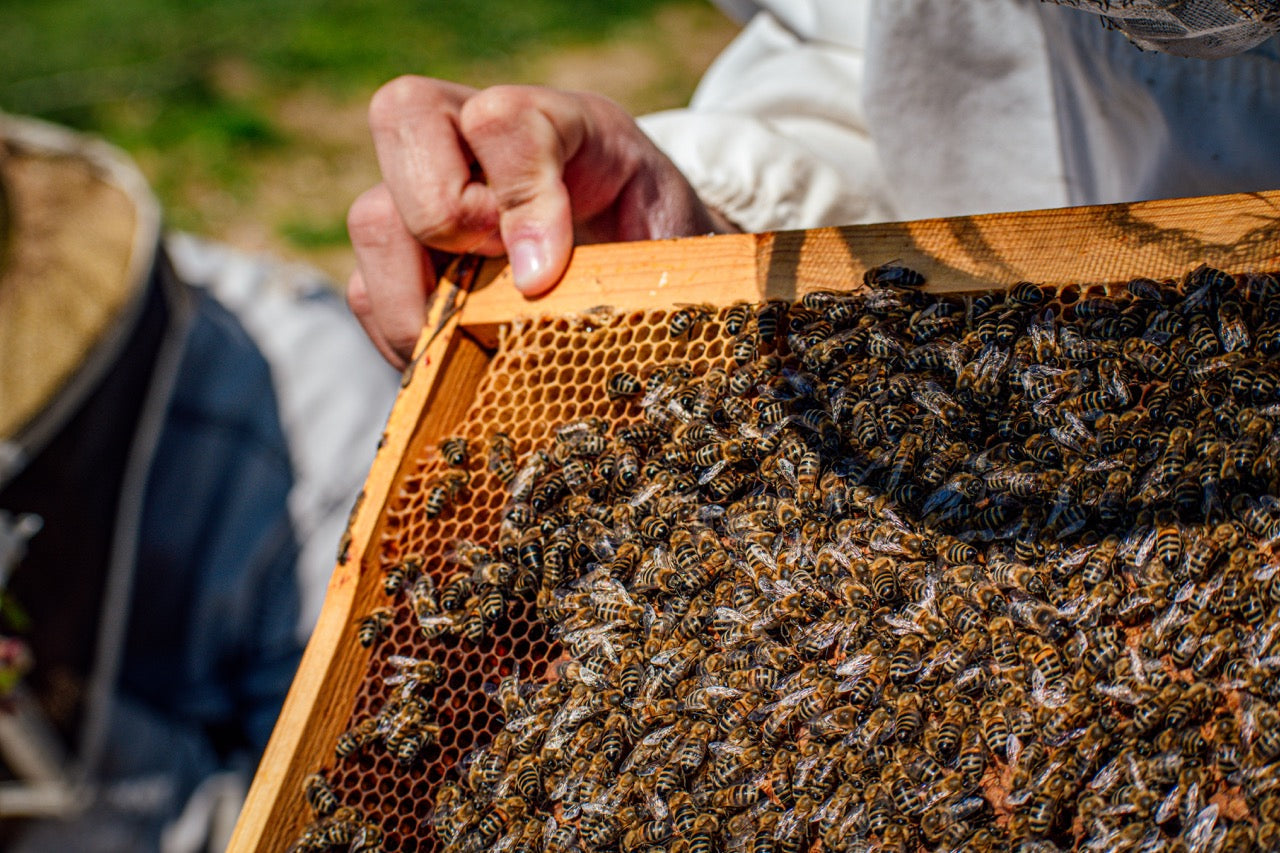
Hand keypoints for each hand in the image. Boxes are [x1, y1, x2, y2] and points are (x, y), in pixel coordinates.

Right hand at [346, 76, 736, 367]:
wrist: (645, 269)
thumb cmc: (658, 248)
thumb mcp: (670, 236)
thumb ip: (623, 246)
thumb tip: (533, 283)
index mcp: (554, 118)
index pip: (504, 118)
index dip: (520, 196)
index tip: (545, 275)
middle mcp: (471, 134)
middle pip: (402, 117)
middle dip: (447, 218)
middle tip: (505, 283)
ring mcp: (425, 191)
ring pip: (373, 217)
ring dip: (418, 296)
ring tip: (476, 340)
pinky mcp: (401, 259)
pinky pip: (366, 291)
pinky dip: (407, 336)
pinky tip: (459, 358)